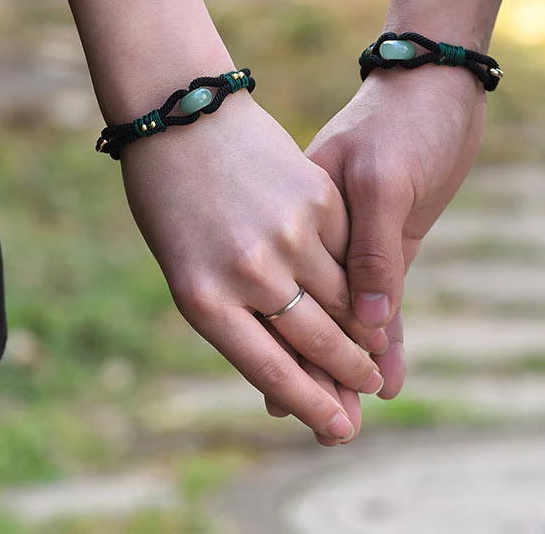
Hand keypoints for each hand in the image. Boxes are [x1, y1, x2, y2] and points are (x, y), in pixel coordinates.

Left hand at [121, 93, 383, 441]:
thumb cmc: (171, 199)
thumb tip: (288, 359)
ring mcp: (288, 233)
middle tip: (368, 394)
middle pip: (317, 340)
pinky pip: (348, 250)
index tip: (339, 430)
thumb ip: (236, 312)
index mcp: (204, 299)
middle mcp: (250, 272)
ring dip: (362, 331)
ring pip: (344, 297)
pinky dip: (358, 274)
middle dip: (349, 375)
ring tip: (372, 351)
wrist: (184, 116)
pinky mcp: (315, 199)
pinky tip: (364, 293)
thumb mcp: (185, 265)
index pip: (271, 371)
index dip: (312, 406)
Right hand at [306, 66, 485, 397]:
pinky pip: (386, 299)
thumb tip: (368, 326)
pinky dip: (389, 337)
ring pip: (351, 317)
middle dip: (320, 374)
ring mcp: (355, 240)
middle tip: (327, 431)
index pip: (298, 298)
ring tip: (349, 420)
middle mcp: (324, 235)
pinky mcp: (389, 242)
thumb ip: (374, 250)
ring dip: (351, 366)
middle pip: (319, 317)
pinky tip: (389, 377)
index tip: (286, 402)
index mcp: (309, 216)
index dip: (292, 350)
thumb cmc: (405, 121)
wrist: (435, 88)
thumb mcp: (383, 178)